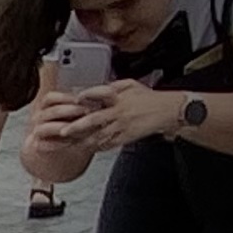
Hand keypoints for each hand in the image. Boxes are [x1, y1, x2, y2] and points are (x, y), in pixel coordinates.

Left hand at [49, 79, 185, 149]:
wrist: (168, 111)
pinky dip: (96, 146)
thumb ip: (112, 86)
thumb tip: (95, 89)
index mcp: (119, 96)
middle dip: (77, 126)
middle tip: (63, 131)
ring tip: (71, 143)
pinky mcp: (126, 137)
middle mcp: (119, 111)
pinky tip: (87, 147)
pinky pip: (108, 144)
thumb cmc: (149, 98)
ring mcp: (122, 126)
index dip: (87, 96)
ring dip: (83, 140)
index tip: (76, 99)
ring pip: (98, 135)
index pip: (100, 93)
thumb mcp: (131, 85)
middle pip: (95, 119)